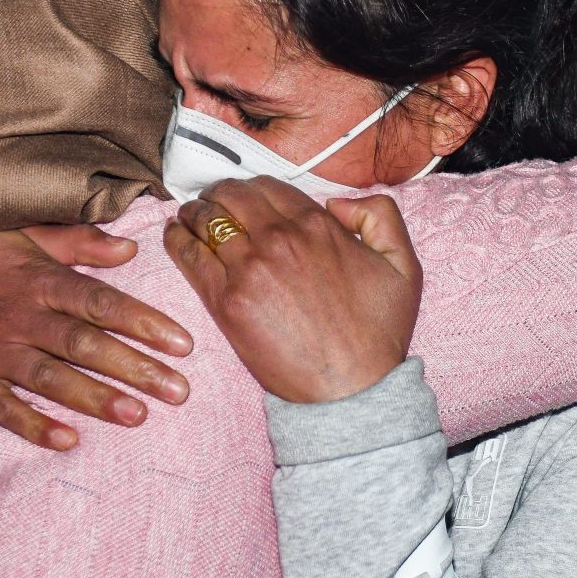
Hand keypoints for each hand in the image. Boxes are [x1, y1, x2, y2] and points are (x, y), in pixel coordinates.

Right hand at [0, 226, 192, 450]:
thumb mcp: (23, 236)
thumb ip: (78, 243)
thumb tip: (131, 247)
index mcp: (39, 281)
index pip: (101, 301)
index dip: (144, 322)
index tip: (183, 344)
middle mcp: (21, 317)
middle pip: (85, 345)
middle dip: (135, 368)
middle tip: (178, 391)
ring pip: (52, 379)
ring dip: (96, 399)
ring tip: (139, 416)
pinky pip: (6, 410)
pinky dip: (35, 426)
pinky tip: (68, 442)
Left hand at [163, 177, 420, 403]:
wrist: (353, 391)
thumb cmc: (378, 333)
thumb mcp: (403, 265)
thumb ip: (381, 215)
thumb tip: (337, 202)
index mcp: (316, 225)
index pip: (268, 186)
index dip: (251, 187)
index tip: (242, 195)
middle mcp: (280, 238)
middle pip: (232, 195)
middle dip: (219, 193)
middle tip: (211, 201)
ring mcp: (249, 268)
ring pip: (206, 219)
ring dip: (194, 211)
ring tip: (189, 215)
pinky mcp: (226, 301)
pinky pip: (188, 255)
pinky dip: (176, 239)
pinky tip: (173, 235)